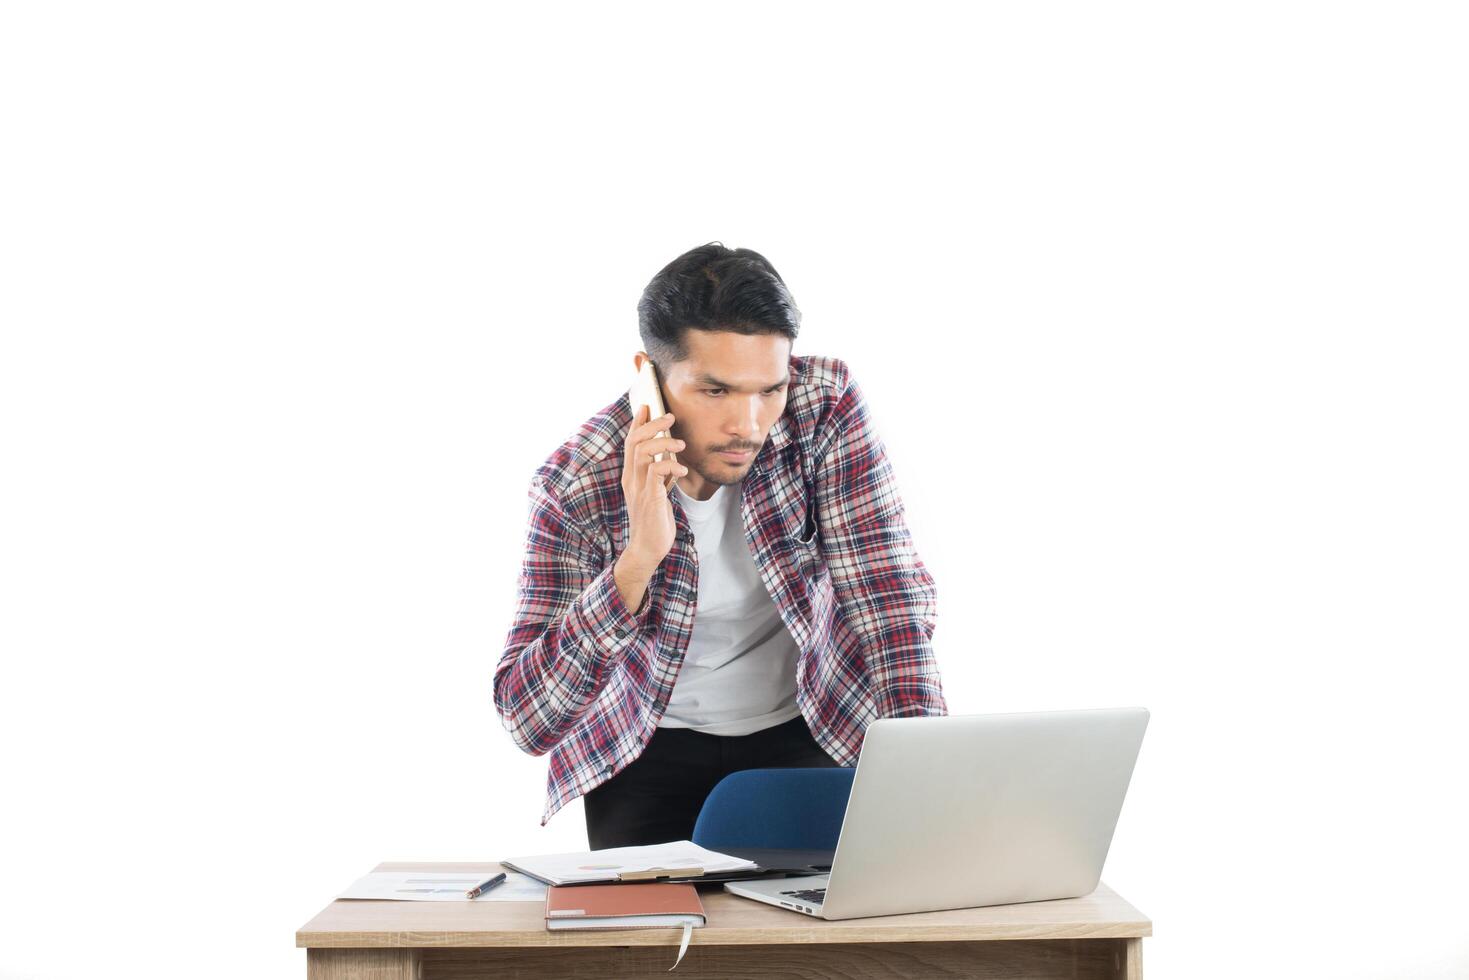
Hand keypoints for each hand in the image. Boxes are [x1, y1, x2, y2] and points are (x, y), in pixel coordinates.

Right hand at [621, 403, 687, 569]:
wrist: (648, 549)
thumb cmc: (654, 522)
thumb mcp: (656, 493)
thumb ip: (658, 475)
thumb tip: (668, 457)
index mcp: (631, 476)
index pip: (630, 443)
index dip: (638, 423)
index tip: (647, 406)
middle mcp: (631, 479)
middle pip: (634, 442)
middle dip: (652, 424)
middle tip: (669, 416)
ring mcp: (638, 488)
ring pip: (643, 452)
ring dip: (663, 442)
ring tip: (680, 444)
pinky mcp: (649, 498)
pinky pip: (656, 472)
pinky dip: (670, 465)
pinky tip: (682, 470)